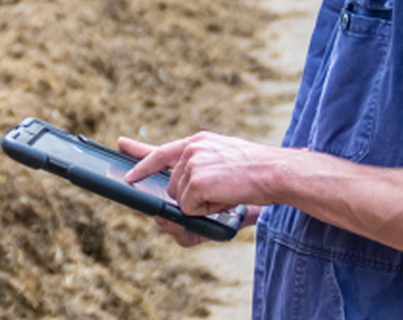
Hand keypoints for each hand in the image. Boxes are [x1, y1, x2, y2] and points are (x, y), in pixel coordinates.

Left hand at [117, 133, 282, 245]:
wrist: (277, 172)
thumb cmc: (257, 169)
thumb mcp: (224, 155)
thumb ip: (200, 163)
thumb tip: (179, 182)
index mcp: (198, 143)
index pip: (159, 152)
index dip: (140, 163)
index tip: (126, 169)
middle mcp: (191, 151)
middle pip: (171, 187)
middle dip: (190, 197)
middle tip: (221, 190)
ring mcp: (192, 165)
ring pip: (179, 200)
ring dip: (201, 204)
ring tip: (226, 191)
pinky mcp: (196, 183)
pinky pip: (189, 209)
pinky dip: (206, 211)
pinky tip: (225, 197)